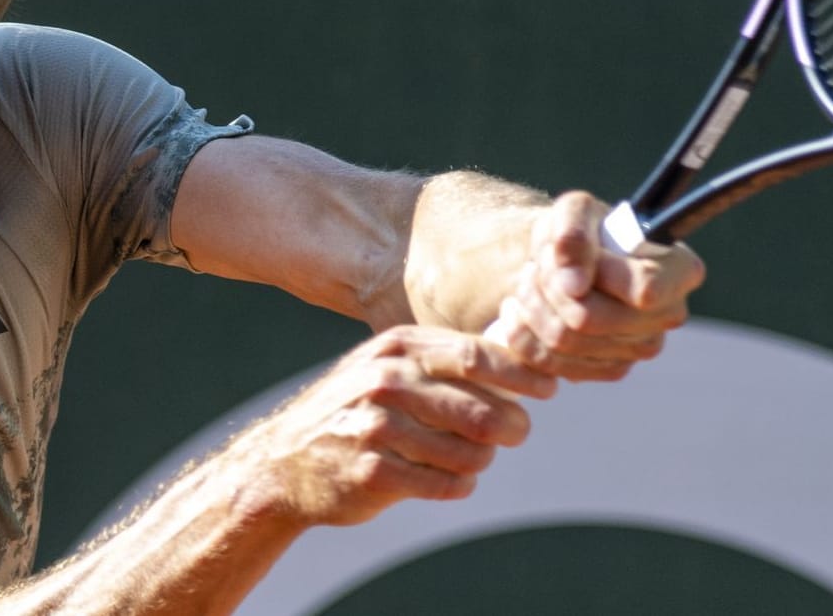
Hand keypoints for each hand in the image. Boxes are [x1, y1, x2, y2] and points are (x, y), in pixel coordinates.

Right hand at [228, 324, 555, 529]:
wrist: (284, 461)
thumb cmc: (355, 409)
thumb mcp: (388, 365)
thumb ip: (445, 358)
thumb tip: (522, 353)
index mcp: (397, 347)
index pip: (478, 355)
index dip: (522, 374)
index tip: (548, 389)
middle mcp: (386, 381)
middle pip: (481, 407)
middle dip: (512, 424)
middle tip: (516, 432)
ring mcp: (377, 426)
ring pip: (470, 451)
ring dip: (483, 459)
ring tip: (473, 457)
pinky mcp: (373, 472)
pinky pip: (447, 485)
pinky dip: (459, 485)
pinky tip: (451, 480)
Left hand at [484, 191, 703, 381]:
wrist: (568, 261)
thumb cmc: (581, 230)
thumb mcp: (574, 211)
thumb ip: (573, 234)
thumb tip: (574, 284)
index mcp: (680, 270)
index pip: (643, 290)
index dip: (597, 275)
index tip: (567, 255)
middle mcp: (670, 314)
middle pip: (590, 319)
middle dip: (547, 288)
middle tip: (532, 267)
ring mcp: (642, 348)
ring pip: (565, 342)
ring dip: (531, 308)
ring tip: (525, 283)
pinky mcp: (611, 368)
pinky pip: (552, 364)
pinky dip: (524, 335)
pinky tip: (522, 311)